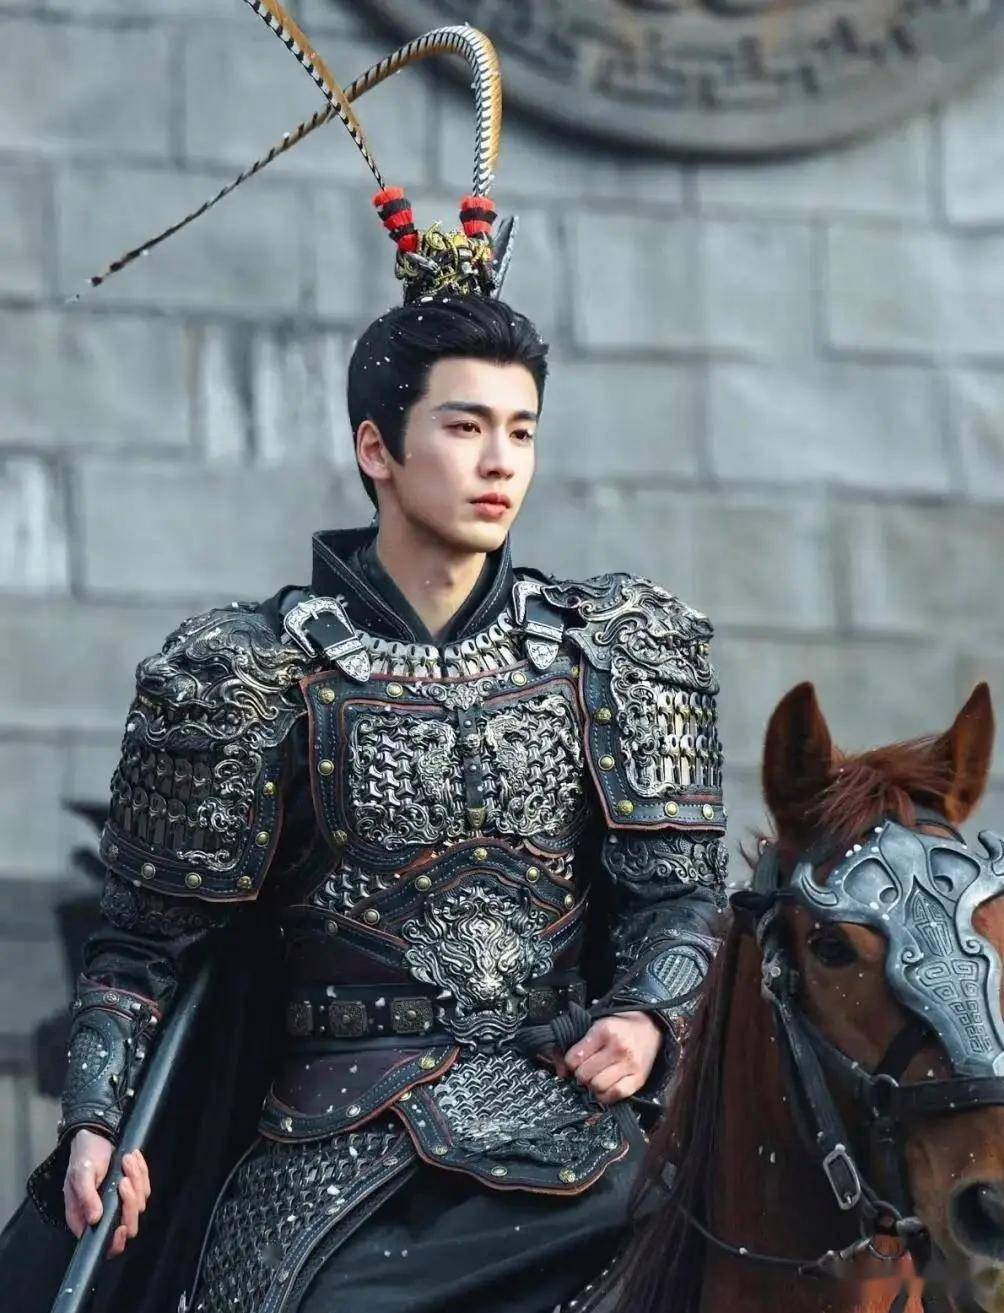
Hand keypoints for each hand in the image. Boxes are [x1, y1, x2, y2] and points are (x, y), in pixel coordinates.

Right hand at [64, 1129, 150, 1256]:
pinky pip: (145, 1187)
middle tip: (124, 1180)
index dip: (114, 1242)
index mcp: (84, 1217)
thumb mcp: (81, 1174)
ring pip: (139, 1204)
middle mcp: (103, 1214)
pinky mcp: (133, 1189)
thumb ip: (86, 1197)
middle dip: (130, 1203)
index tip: (121, 1226)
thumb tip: (95, 1219)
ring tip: (126, 1160)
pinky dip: (141, 1172)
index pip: (103, 1243)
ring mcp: (120, 1202)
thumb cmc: (84, 1155)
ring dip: (136, 1180)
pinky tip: (132, 1158)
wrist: (96, 1134)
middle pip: (128, 1225)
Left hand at [564, 1011, 662, 1104]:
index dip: (570, 1063)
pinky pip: (616, 1095)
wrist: (649, 1027)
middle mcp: (617, 1047)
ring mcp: (630, 1064)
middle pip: (584, 1074)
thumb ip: (575, 1046)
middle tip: (586, 1070)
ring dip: (592, 1086)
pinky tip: (604, 1088)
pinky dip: (606, 1096)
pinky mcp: (639, 1078)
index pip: (574, 1058)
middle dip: (581, 1075)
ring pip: (598, 1086)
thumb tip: (560, 1072)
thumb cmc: (619, 1027)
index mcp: (604, 1031)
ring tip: (595, 1078)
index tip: (575, 1062)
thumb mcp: (596, 1026)